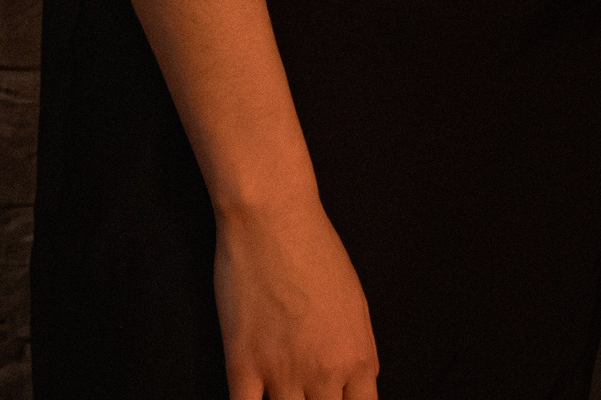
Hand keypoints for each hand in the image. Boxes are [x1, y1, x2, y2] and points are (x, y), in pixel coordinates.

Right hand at [215, 196, 379, 399]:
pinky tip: (251, 398)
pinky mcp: (243, 366)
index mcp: (357, 358)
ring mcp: (282, 373)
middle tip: (305, 395)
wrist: (274, 217)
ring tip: (280, 391)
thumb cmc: (317, 250)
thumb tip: (351, 385)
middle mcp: (324, 373)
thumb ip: (355, 353)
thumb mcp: (355, 303)